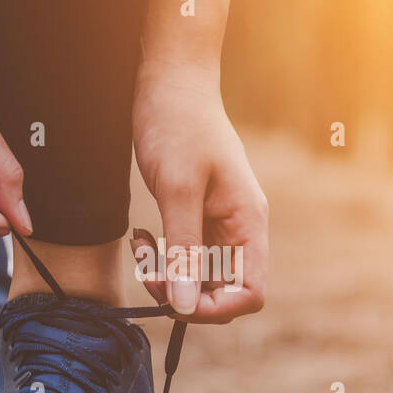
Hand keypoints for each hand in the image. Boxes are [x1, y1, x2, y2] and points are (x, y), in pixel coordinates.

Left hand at [131, 60, 267, 322]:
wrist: (171, 83)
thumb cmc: (178, 126)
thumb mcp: (177, 189)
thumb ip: (184, 251)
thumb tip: (185, 308)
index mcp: (248, 223)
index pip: (249, 292)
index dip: (216, 309)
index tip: (176, 300)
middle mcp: (240, 229)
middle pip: (223, 291)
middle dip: (184, 293)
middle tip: (149, 273)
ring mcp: (220, 224)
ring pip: (200, 277)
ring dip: (169, 276)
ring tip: (142, 251)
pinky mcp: (198, 218)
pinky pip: (187, 256)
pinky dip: (164, 258)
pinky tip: (144, 239)